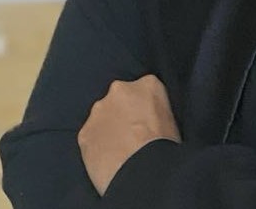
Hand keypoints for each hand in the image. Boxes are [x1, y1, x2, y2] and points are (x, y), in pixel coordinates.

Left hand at [78, 74, 180, 195]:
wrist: (142, 171)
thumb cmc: (165, 146)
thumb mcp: (171, 119)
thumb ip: (156, 110)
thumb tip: (149, 119)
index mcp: (148, 84)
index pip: (146, 90)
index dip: (145, 107)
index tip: (147, 122)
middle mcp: (120, 89)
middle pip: (120, 98)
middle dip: (123, 112)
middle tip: (131, 135)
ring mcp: (99, 110)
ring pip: (102, 116)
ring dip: (108, 127)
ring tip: (118, 149)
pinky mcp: (84, 132)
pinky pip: (90, 136)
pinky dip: (96, 145)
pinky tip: (107, 159)